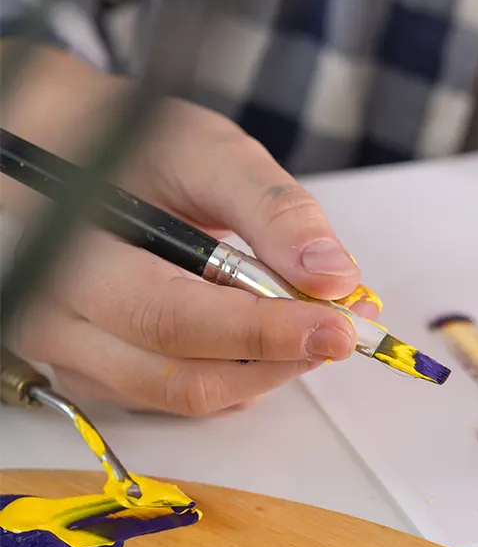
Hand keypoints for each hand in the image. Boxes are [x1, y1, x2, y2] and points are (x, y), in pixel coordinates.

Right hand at [3, 46, 376, 415]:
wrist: (89, 162)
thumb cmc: (141, 150)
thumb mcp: (212, 155)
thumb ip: (274, 212)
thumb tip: (333, 276)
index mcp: (76, 256)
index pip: (174, 318)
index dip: (264, 332)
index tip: (338, 326)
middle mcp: (63, 321)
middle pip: (186, 377)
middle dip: (280, 358)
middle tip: (345, 329)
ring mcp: (80, 357)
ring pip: (191, 396)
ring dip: (270, 368)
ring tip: (319, 321)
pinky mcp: (108, 373)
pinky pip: (187, 396)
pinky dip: (245, 372)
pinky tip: (275, 332)